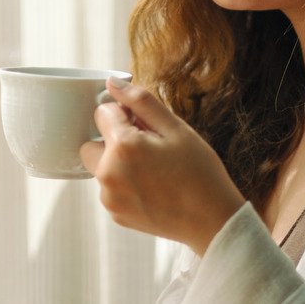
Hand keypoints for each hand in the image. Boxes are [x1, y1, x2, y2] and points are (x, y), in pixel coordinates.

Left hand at [79, 77, 245, 255]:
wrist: (212, 221)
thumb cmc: (199, 171)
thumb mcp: (175, 128)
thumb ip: (140, 101)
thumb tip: (112, 83)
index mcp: (122, 146)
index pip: (102, 113)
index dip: (124, 114)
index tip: (146, 126)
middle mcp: (108, 173)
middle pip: (92, 142)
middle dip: (112, 139)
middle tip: (147, 147)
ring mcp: (109, 197)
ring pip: (101, 167)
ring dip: (118, 162)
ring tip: (154, 170)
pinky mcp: (115, 214)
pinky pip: (110, 188)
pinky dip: (124, 184)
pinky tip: (153, 188)